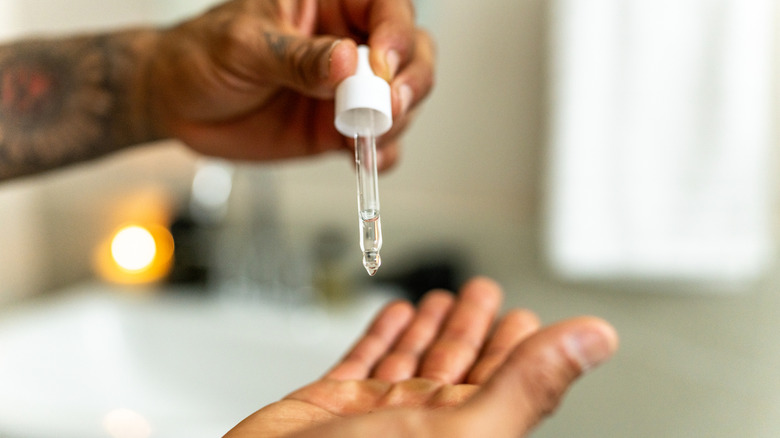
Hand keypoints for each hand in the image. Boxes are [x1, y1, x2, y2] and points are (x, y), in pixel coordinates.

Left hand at [148, 0, 433, 170]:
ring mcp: (347, 89)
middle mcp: (348, 43)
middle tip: (389, 107)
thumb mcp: (244, 46)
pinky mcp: (339, 128)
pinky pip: (379, 142)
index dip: (397, 34)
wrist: (177, 105)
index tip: (382, 68)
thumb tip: (349, 63)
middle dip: (411, 82)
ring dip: (396, 122)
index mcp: (328, 3)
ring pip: (401, 100)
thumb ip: (296, 57)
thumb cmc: (202, 55)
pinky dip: (382, 155)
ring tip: (365, 137)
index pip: (386, 6)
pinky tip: (366, 160)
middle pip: (411, 53)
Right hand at [223, 277, 617, 437]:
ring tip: (443, 295)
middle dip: (471, 324)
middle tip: (483, 288)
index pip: (503, 381)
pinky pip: (361, 362)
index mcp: (463, 431)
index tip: (528, 316)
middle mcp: (421, 425)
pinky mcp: (328, 407)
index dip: (520, 347)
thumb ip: (528, 383)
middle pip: (456, 363)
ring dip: (429, 325)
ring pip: (411, 359)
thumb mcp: (463, 430)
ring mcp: (373, 416)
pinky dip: (380, 335)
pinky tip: (394, 314)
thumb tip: (597, 339)